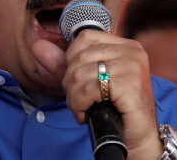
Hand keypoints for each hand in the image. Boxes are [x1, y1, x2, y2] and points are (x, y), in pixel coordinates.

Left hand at [38, 30, 161, 159]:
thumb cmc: (115, 109)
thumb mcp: (88, 82)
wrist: (138, 137)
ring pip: (80, 74)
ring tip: (82, 108)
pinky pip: (89, 89)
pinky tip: (86, 114)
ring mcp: (133, 66)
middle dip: (70, 83)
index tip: (77, 80)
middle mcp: (132, 51)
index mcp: (126, 45)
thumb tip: (38, 46)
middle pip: (80, 57)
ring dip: (74, 97)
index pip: (85, 37)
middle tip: (78, 101)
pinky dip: (80, 104)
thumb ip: (64, 64)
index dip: (71, 59)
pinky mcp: (130, 84)